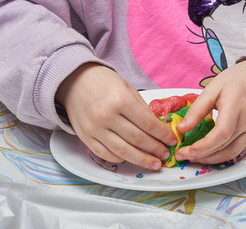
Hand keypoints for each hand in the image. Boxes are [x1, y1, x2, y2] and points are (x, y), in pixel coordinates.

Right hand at [56, 63, 177, 169]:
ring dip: (142, 160)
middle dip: (155, 149)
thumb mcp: (127, 88)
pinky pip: (106, 154)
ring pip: (123, 151)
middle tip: (166, 154)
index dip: (163, 135)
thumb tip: (157, 128)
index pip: (148, 124)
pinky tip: (132, 160)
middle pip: (137, 140)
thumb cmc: (103, 82)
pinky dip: (121, 159)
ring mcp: (95, 129)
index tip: (172, 141)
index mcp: (121, 100)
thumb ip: (142, 108)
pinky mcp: (86, 138)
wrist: (73, 81)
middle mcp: (107, 116)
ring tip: (154, 164)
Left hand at [173, 60, 245, 164]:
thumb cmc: (236, 80)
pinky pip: (237, 151)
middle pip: (226, 147)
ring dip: (211, 159)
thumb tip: (181, 129)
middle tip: (183, 155)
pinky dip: (222, 155)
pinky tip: (209, 152)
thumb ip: (197, 110)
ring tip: (193, 156)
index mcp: (236, 105)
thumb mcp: (212, 88)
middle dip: (202, 155)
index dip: (204, 146)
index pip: (222, 133)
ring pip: (232, 154)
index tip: (186, 150)